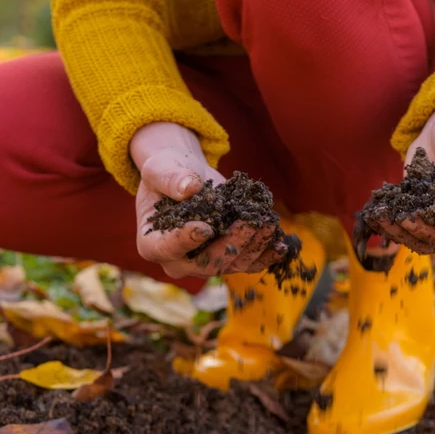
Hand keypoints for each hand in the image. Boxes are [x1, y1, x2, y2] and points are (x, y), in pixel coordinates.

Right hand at [131, 122, 284, 278]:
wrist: (184, 178)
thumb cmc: (166, 172)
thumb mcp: (160, 169)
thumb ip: (171, 178)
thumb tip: (190, 187)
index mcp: (152, 244)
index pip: (168, 247)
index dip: (186, 240)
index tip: (205, 227)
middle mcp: (179, 262)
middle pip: (207, 261)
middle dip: (232, 242)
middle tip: (252, 222)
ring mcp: (205, 264)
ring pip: (232, 264)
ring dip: (255, 247)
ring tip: (270, 224)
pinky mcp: (228, 258)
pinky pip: (249, 263)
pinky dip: (266, 255)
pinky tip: (282, 244)